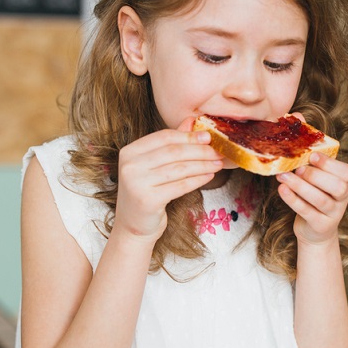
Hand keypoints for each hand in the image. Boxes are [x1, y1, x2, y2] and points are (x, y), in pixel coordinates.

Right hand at [114, 118, 222, 241]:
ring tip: (218, 164)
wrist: (133, 226)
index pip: (164, 137)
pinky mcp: (147, 200)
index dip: (188, 136)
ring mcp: (136, 183)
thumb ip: (171, 143)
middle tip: (218, 151)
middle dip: (200, 150)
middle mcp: (130, 165)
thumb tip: (192, 121)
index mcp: (129, 151)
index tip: (208, 137)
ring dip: (203, 165)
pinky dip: (197, 180)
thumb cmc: (147, 193)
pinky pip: (180, 186)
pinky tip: (209, 176)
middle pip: (173, 152)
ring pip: (179, 168)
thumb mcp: (155, 166)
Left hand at [276, 152, 347, 245]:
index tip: (311, 155)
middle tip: (298, 169)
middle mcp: (343, 199)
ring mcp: (333, 214)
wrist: (314, 231)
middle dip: (315, 175)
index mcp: (345, 183)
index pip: (347, 172)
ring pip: (320, 199)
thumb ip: (313, 168)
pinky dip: (293, 199)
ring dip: (300, 186)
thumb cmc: (314, 198)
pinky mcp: (321, 225)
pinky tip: (282, 189)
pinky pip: (306, 211)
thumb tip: (294, 151)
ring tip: (283, 176)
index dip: (329, 163)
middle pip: (337, 186)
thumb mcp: (318, 183)